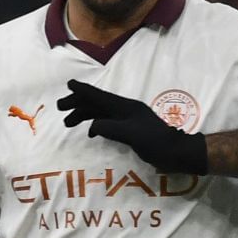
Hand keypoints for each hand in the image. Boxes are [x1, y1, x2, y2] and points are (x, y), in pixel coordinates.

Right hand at [57, 79, 209, 173]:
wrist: (177, 153)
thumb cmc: (157, 144)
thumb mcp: (132, 136)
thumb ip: (110, 129)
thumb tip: (93, 126)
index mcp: (125, 107)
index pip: (100, 96)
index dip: (83, 90)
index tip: (69, 83)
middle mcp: (126, 110)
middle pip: (98, 103)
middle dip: (78, 103)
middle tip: (60, 107)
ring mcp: (129, 119)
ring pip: (102, 113)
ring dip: (85, 116)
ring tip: (68, 123)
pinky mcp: (132, 129)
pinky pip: (109, 122)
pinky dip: (97, 125)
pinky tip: (91, 133)